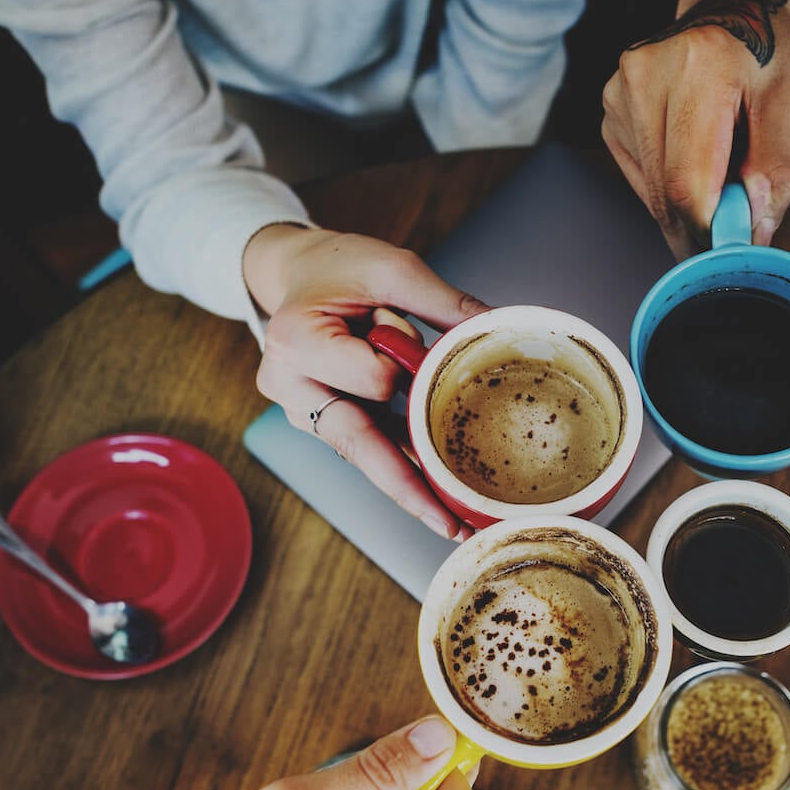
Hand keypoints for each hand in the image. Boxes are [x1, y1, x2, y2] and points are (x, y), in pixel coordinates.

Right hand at [245, 225, 486, 538]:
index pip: (373, 380)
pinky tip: (434, 494)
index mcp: (297, 342)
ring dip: (410, 486)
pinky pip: (367, 447)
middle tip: (449, 523)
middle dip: (407, 488)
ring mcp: (302, 409)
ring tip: (453, 521)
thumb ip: (442, 302)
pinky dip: (401, 465)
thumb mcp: (391, 268)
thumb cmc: (336, 266)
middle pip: (359, 446)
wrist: (295, 272)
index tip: (409, 341)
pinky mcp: (321, 420)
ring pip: (365, 456)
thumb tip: (499, 331)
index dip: (404, 370)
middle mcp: (290, 386)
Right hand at [602, 0, 789, 258]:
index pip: (688, 182)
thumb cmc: (765, 53)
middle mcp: (645, 77)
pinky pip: (640, 176)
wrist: (729, 6)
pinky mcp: (610, 110)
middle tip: (733, 234)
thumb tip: (753, 229)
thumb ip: (775, 169)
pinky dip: (669, 186)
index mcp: (697, 68)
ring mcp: (619, 93)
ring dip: (686, 206)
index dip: (709, 232)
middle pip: (665, 193)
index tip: (732, 254)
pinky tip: (693, 157)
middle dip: (701, 227)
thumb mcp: (788, 101)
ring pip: (650, 191)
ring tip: (719, 175)